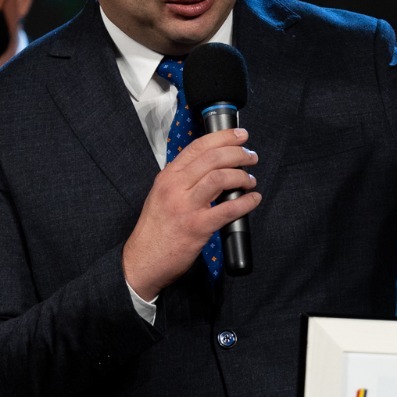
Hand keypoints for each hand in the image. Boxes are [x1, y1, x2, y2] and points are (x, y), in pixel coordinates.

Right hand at [122, 128, 260, 299]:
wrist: (143, 260)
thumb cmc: (155, 229)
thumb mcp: (161, 195)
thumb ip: (183, 180)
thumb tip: (212, 167)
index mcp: (168, 176)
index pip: (197, 147)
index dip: (223, 137)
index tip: (240, 136)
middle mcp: (175, 187)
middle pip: (212, 158)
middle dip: (238, 154)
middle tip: (251, 158)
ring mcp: (185, 207)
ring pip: (220, 178)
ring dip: (242, 176)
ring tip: (250, 180)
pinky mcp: (197, 227)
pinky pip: (227, 209)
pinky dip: (246, 202)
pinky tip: (253, 200)